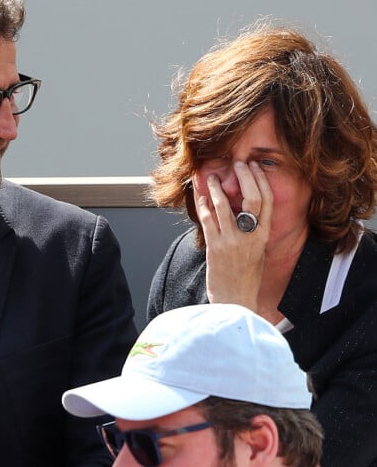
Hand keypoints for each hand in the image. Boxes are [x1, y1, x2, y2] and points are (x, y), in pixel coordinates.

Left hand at [196, 161, 272, 310]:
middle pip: (251, 198)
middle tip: (237, 164)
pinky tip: (200, 198)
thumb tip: (244, 211)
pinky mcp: (215, 247)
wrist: (235, 302)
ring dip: (216, 188)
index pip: (267, 202)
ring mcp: (232, 241)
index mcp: (263, 237)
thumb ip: (254, 233)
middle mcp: (250, 237)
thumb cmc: (246, 279)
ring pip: (224, 206)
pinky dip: (203, 206)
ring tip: (211, 177)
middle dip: (244, 177)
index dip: (260, 181)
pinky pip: (208, 220)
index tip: (253, 168)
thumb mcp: (258, 253)